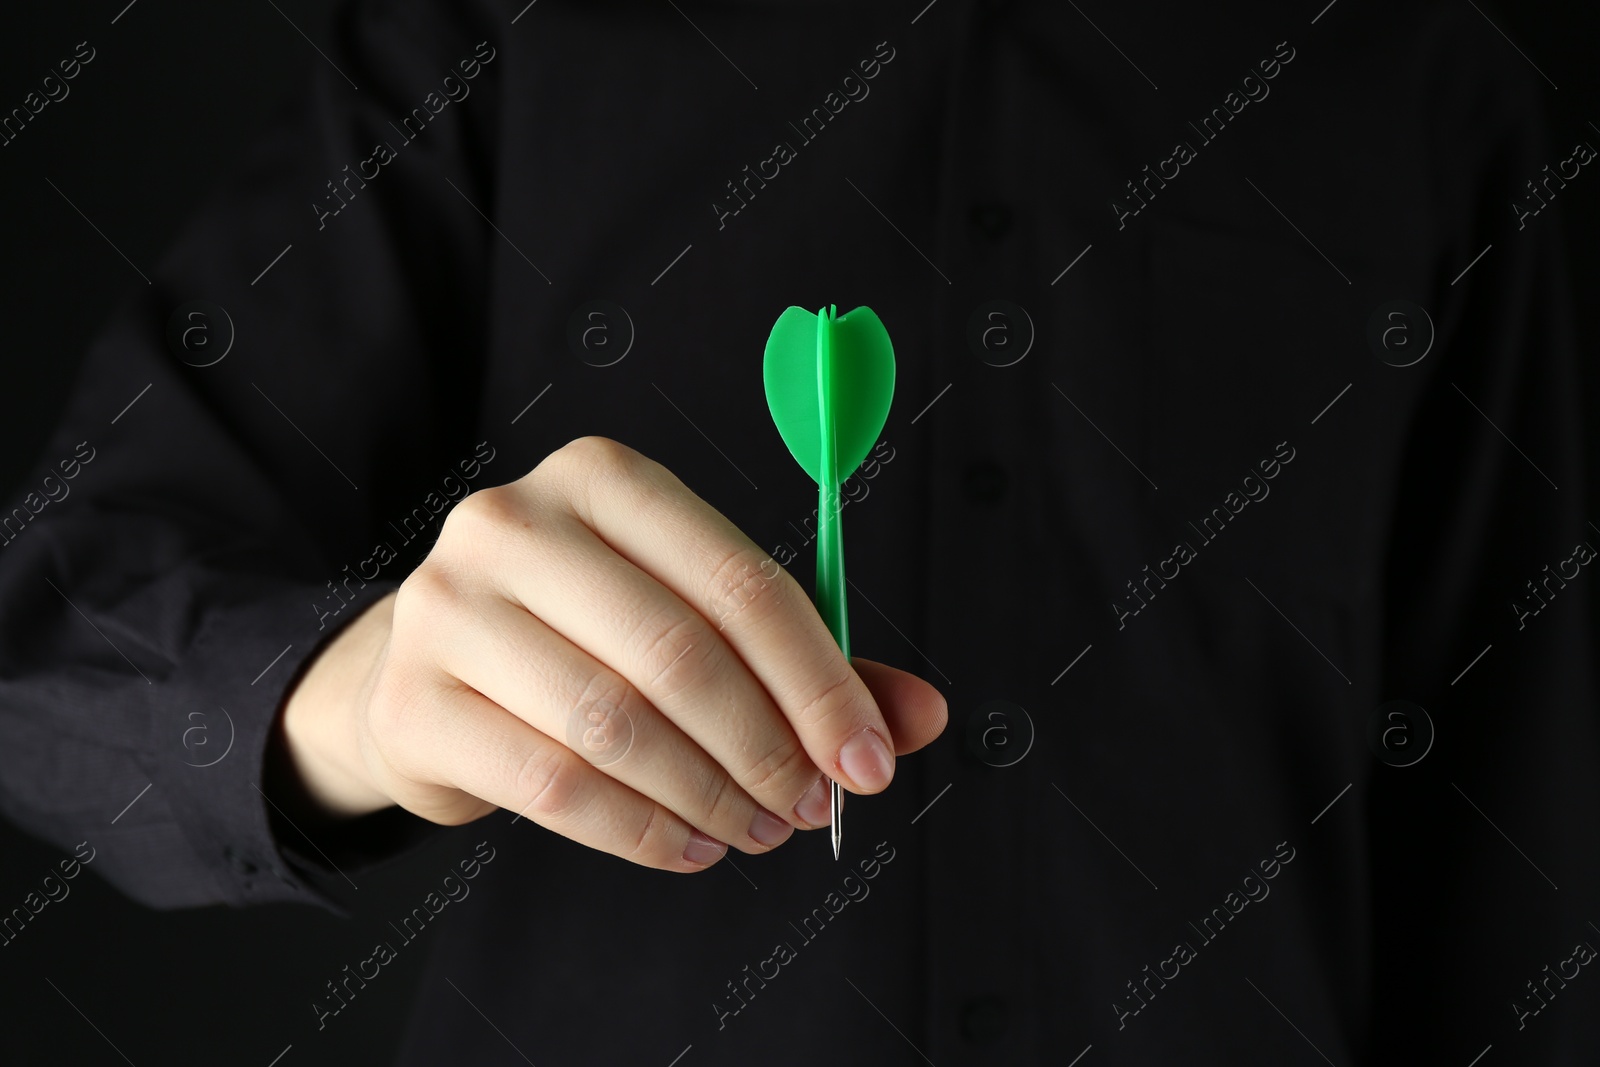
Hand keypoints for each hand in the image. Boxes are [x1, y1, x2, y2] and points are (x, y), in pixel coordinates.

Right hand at [277, 436, 947, 871]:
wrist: (421, 675)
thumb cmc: (579, 637)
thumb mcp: (688, 617)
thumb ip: (802, 660)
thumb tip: (919, 717)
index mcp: (604, 478)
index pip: (742, 582)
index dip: (820, 683)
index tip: (866, 762)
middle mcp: (516, 522)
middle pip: (681, 653)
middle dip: (766, 749)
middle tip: (807, 810)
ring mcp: (449, 606)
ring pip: (615, 723)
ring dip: (708, 796)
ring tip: (751, 832)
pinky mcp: (413, 699)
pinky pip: (554, 785)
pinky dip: (640, 831)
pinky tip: (686, 845)